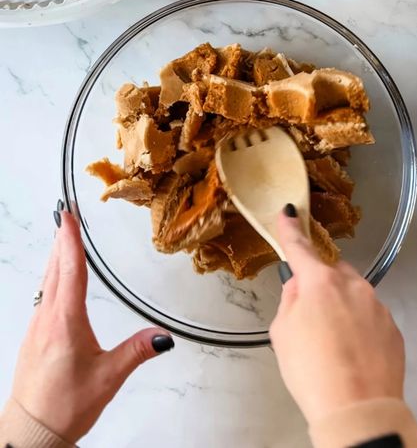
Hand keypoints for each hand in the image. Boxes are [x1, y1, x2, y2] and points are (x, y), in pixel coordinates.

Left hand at [11, 206, 173, 444]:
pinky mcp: (34, 334)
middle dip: (60, 237)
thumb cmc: (64, 406)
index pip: (70, 270)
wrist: (31, 431)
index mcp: (65, 322)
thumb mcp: (108, 377)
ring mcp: (36, 325)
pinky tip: (55, 273)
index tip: (68, 215)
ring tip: (61, 233)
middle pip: (54, 267)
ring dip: (55, 253)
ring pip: (46, 279)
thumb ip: (137, 351)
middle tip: (65, 211)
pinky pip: (42, 292)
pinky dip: (51, 272)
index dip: (70, 240)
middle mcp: (47, 318)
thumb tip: (164, 336)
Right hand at [270, 207, 404, 427]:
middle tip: (310, 317)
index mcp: (320, 282)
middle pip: (330, 273)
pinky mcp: (392, 326)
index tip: (289, 211)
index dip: (291, 229)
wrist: (358, 410)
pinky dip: (359, 325)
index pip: (300, 247)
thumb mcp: (282, 333)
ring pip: (352, 294)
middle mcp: (352, 285)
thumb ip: (290, 301)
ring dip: (341, 306)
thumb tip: (300, 288)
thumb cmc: (311, 370)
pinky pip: (370, 315)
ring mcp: (376, 305)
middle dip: (320, 285)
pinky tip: (353, 352)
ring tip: (334, 343)